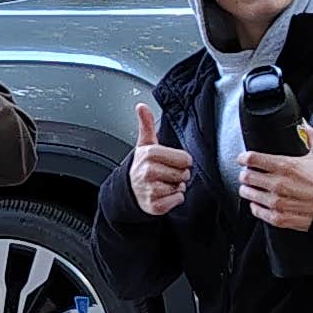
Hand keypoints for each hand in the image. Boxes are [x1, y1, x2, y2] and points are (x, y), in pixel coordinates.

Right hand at [126, 100, 190, 215]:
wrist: (129, 191)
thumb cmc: (142, 166)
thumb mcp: (144, 144)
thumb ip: (146, 125)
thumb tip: (141, 106)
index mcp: (149, 154)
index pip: (184, 158)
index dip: (182, 161)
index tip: (172, 162)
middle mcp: (148, 172)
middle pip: (184, 173)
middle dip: (179, 175)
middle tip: (166, 173)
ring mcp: (150, 189)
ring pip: (181, 187)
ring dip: (176, 187)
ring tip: (163, 183)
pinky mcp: (154, 205)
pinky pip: (177, 200)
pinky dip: (174, 199)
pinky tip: (164, 194)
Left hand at [241, 143, 312, 233]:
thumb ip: (311, 137)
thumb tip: (305, 125)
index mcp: (286, 166)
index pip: (253, 158)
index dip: (244, 157)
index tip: (243, 158)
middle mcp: (278, 184)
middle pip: (247, 176)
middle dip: (244, 174)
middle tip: (246, 173)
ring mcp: (277, 202)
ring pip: (249, 194)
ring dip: (247, 189)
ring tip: (250, 187)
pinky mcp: (279, 217)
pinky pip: (257, 212)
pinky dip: (255, 207)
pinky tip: (259, 203)